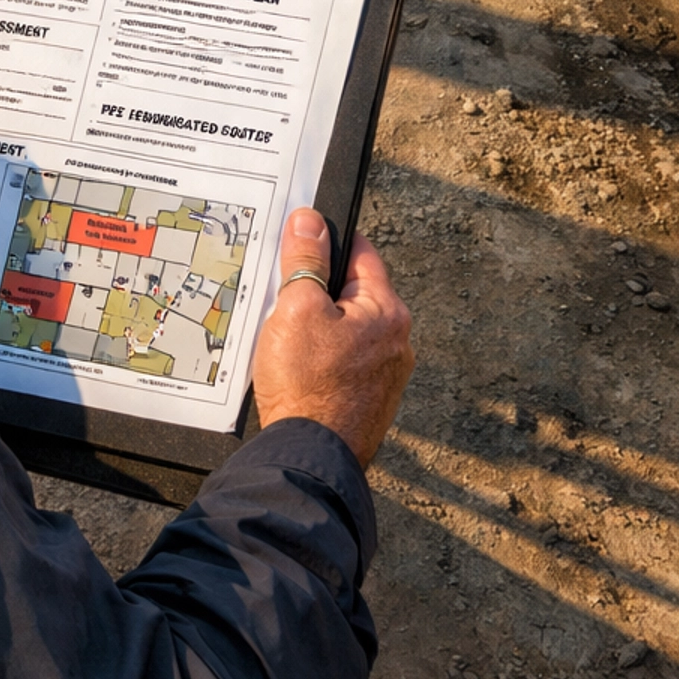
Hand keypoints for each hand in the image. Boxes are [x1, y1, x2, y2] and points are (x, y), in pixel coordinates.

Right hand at [252, 208, 412, 469]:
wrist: (310, 459)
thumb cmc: (306, 385)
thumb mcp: (296, 308)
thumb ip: (305, 261)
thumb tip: (310, 220)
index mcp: (387, 312)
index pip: (360, 252)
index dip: (326, 241)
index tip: (299, 240)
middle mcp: (396, 342)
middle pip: (351, 293)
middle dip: (317, 290)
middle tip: (282, 297)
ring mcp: (385, 376)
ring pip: (344, 330)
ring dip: (316, 327)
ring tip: (285, 339)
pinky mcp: (368, 401)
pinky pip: (342, 362)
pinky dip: (319, 358)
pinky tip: (295, 369)